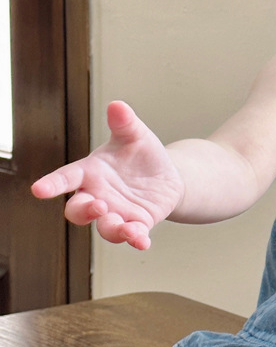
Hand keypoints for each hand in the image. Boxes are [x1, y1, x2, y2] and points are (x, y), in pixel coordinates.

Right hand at [30, 101, 184, 249]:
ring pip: (104, 228)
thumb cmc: (141, 154)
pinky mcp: (136, 225)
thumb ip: (124, 123)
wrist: (166, 176)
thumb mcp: (135, 136)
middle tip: (99, 205)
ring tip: (127, 228)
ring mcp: (116, 213)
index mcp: (91, 172)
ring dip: (111, 229)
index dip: (52, 184)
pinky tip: (143, 241)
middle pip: (77, 210)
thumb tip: (117, 105)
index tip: (38, 190)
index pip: (66, 178)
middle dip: (84, 210)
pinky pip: (131, 236)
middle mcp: (98, 196)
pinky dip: (136, 239)